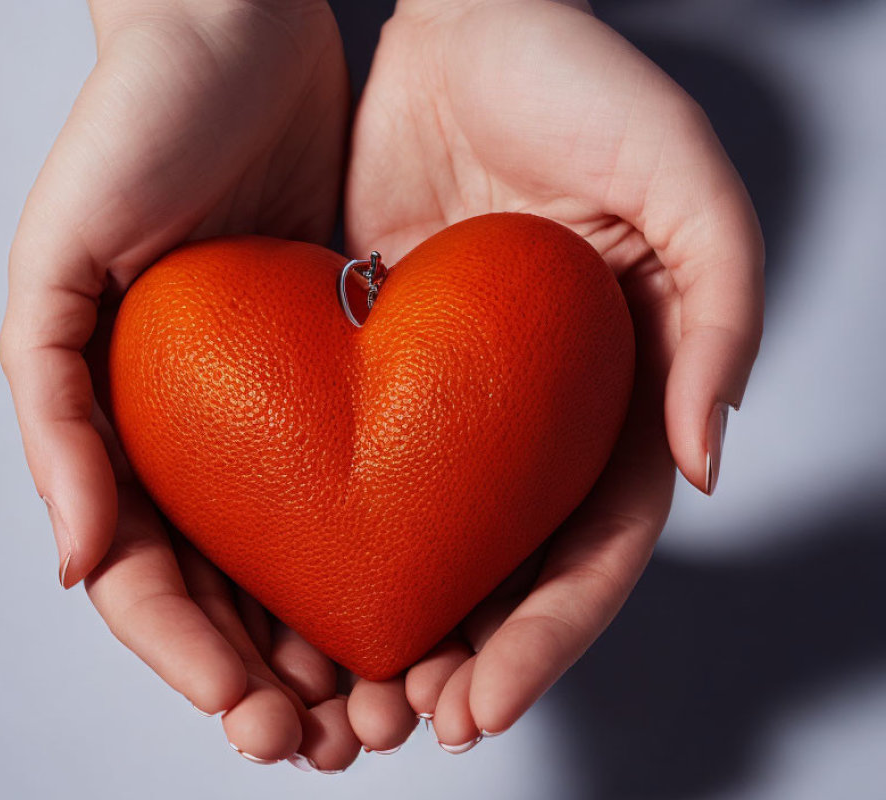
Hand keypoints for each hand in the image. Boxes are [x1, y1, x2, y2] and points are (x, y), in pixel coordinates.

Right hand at [0, 0, 370, 769]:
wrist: (233, 37)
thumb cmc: (131, 135)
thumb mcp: (56, 273)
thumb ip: (53, 416)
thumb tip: (76, 560)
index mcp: (121, 429)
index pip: (151, 583)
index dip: (195, 663)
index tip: (258, 718)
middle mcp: (198, 433)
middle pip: (232, 593)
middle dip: (276, 678)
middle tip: (336, 740)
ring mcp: (269, 408)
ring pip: (302, 559)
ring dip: (337, 641)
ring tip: (388, 705)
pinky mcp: (337, 372)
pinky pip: (363, 482)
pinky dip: (384, 553)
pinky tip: (420, 602)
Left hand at [344, 0, 763, 748]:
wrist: (463, 19)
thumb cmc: (580, 87)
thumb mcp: (686, 186)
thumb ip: (722, 317)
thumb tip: (705, 461)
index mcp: (613, 397)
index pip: (590, 551)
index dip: (546, 637)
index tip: (486, 702)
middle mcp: (529, 415)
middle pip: (501, 570)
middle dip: (459, 659)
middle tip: (400, 724)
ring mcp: (448, 399)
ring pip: (420, 543)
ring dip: (385, 626)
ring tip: (337, 697)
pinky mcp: (372, 365)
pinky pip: (345, 468)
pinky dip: (323, 542)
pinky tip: (286, 595)